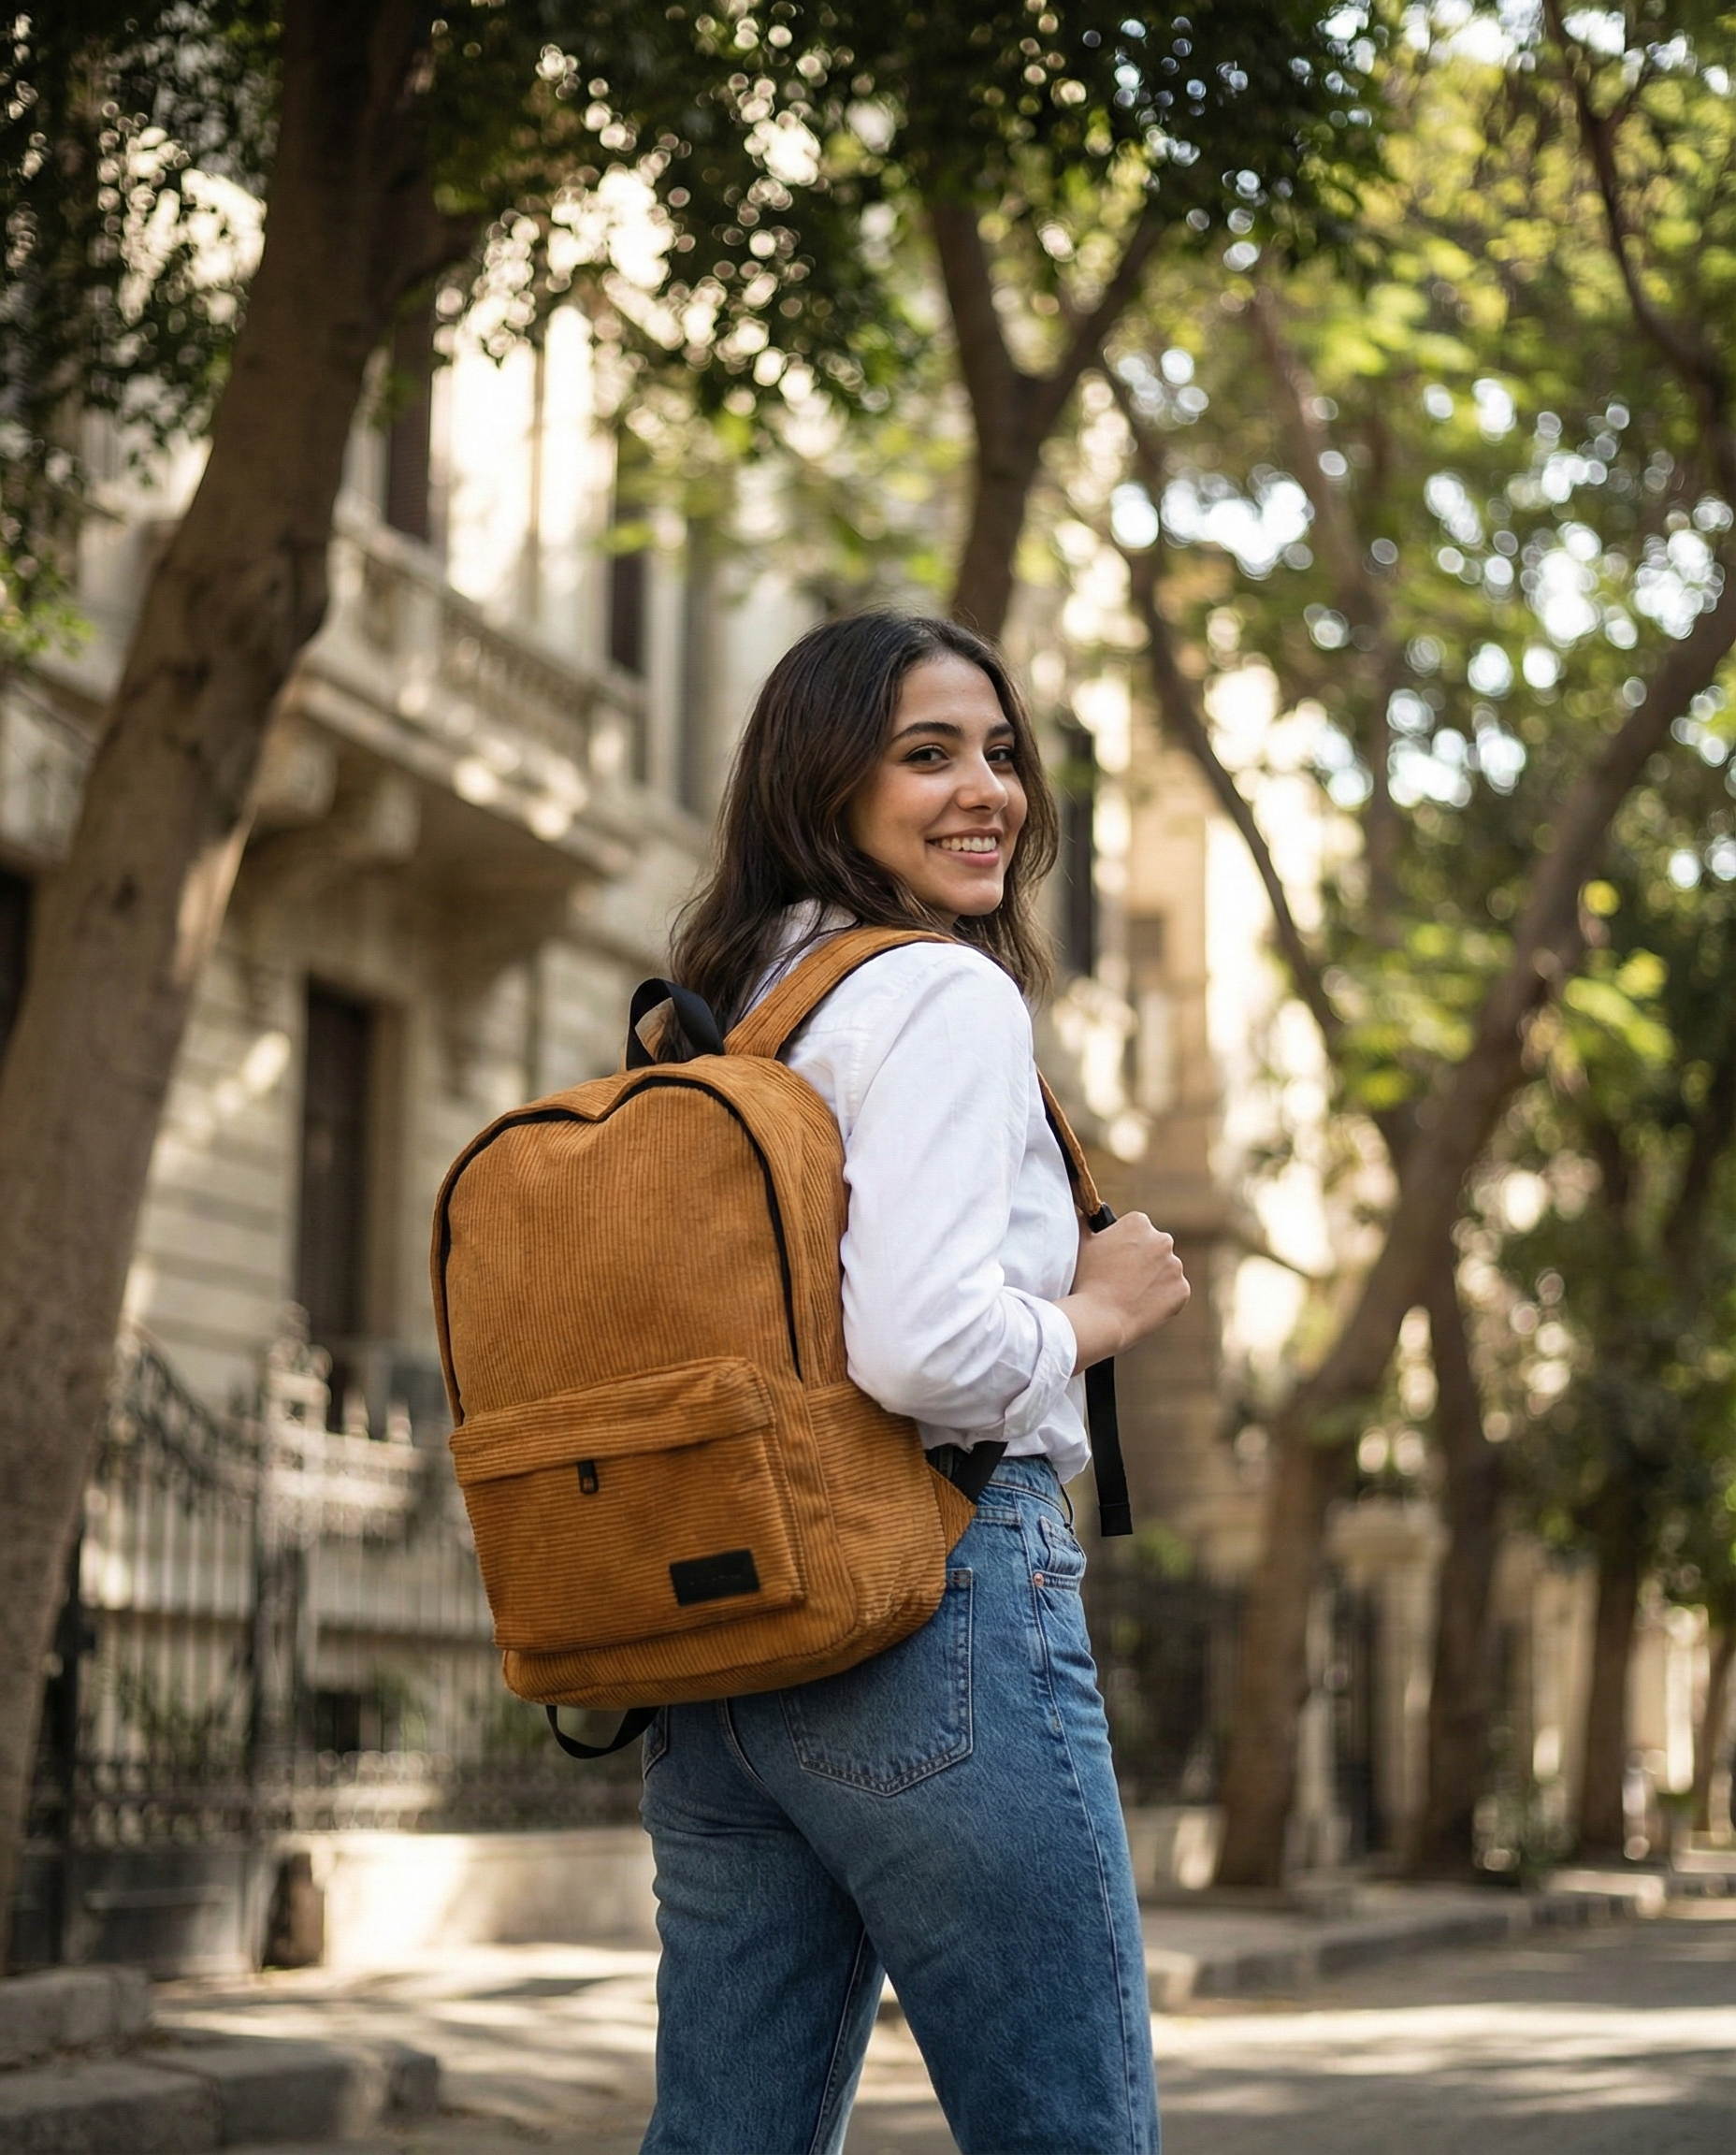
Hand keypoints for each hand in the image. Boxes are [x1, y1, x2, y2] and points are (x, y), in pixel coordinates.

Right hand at [1055, 1212, 1188, 1370]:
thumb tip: (1082, 1207)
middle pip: (1154, 1249)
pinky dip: (1162, 1300)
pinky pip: (1174, 1294)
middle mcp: (1163, 1240)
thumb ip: (1086, 1219)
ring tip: (1130, 1296)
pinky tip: (1143, 1307)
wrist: (1099, 1318)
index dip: (1124, 1246)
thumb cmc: (1087, 1278)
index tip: (1114, 1261)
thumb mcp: (1082, 1241)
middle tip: (1122, 1280)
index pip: (1136, 1230)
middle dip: (1143, 1261)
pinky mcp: (1182, 1290)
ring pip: (1165, 1272)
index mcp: (1139, 1223)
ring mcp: (1175, 1266)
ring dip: (1153, 1280)